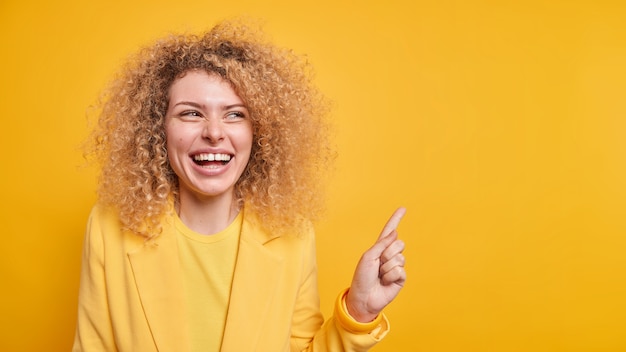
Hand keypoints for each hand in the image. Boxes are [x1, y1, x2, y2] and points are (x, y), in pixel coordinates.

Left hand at [346, 207, 406, 322]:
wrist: (364, 297)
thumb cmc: (362, 277)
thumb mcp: (368, 257)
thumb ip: (382, 244)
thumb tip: (395, 233)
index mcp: (379, 248)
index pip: (390, 231)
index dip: (396, 219)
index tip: (403, 208)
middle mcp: (389, 255)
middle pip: (399, 244)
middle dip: (387, 253)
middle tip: (378, 264)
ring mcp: (396, 266)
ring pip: (400, 258)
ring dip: (387, 267)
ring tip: (380, 275)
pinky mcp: (401, 278)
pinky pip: (400, 270)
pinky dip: (390, 276)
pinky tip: (385, 282)